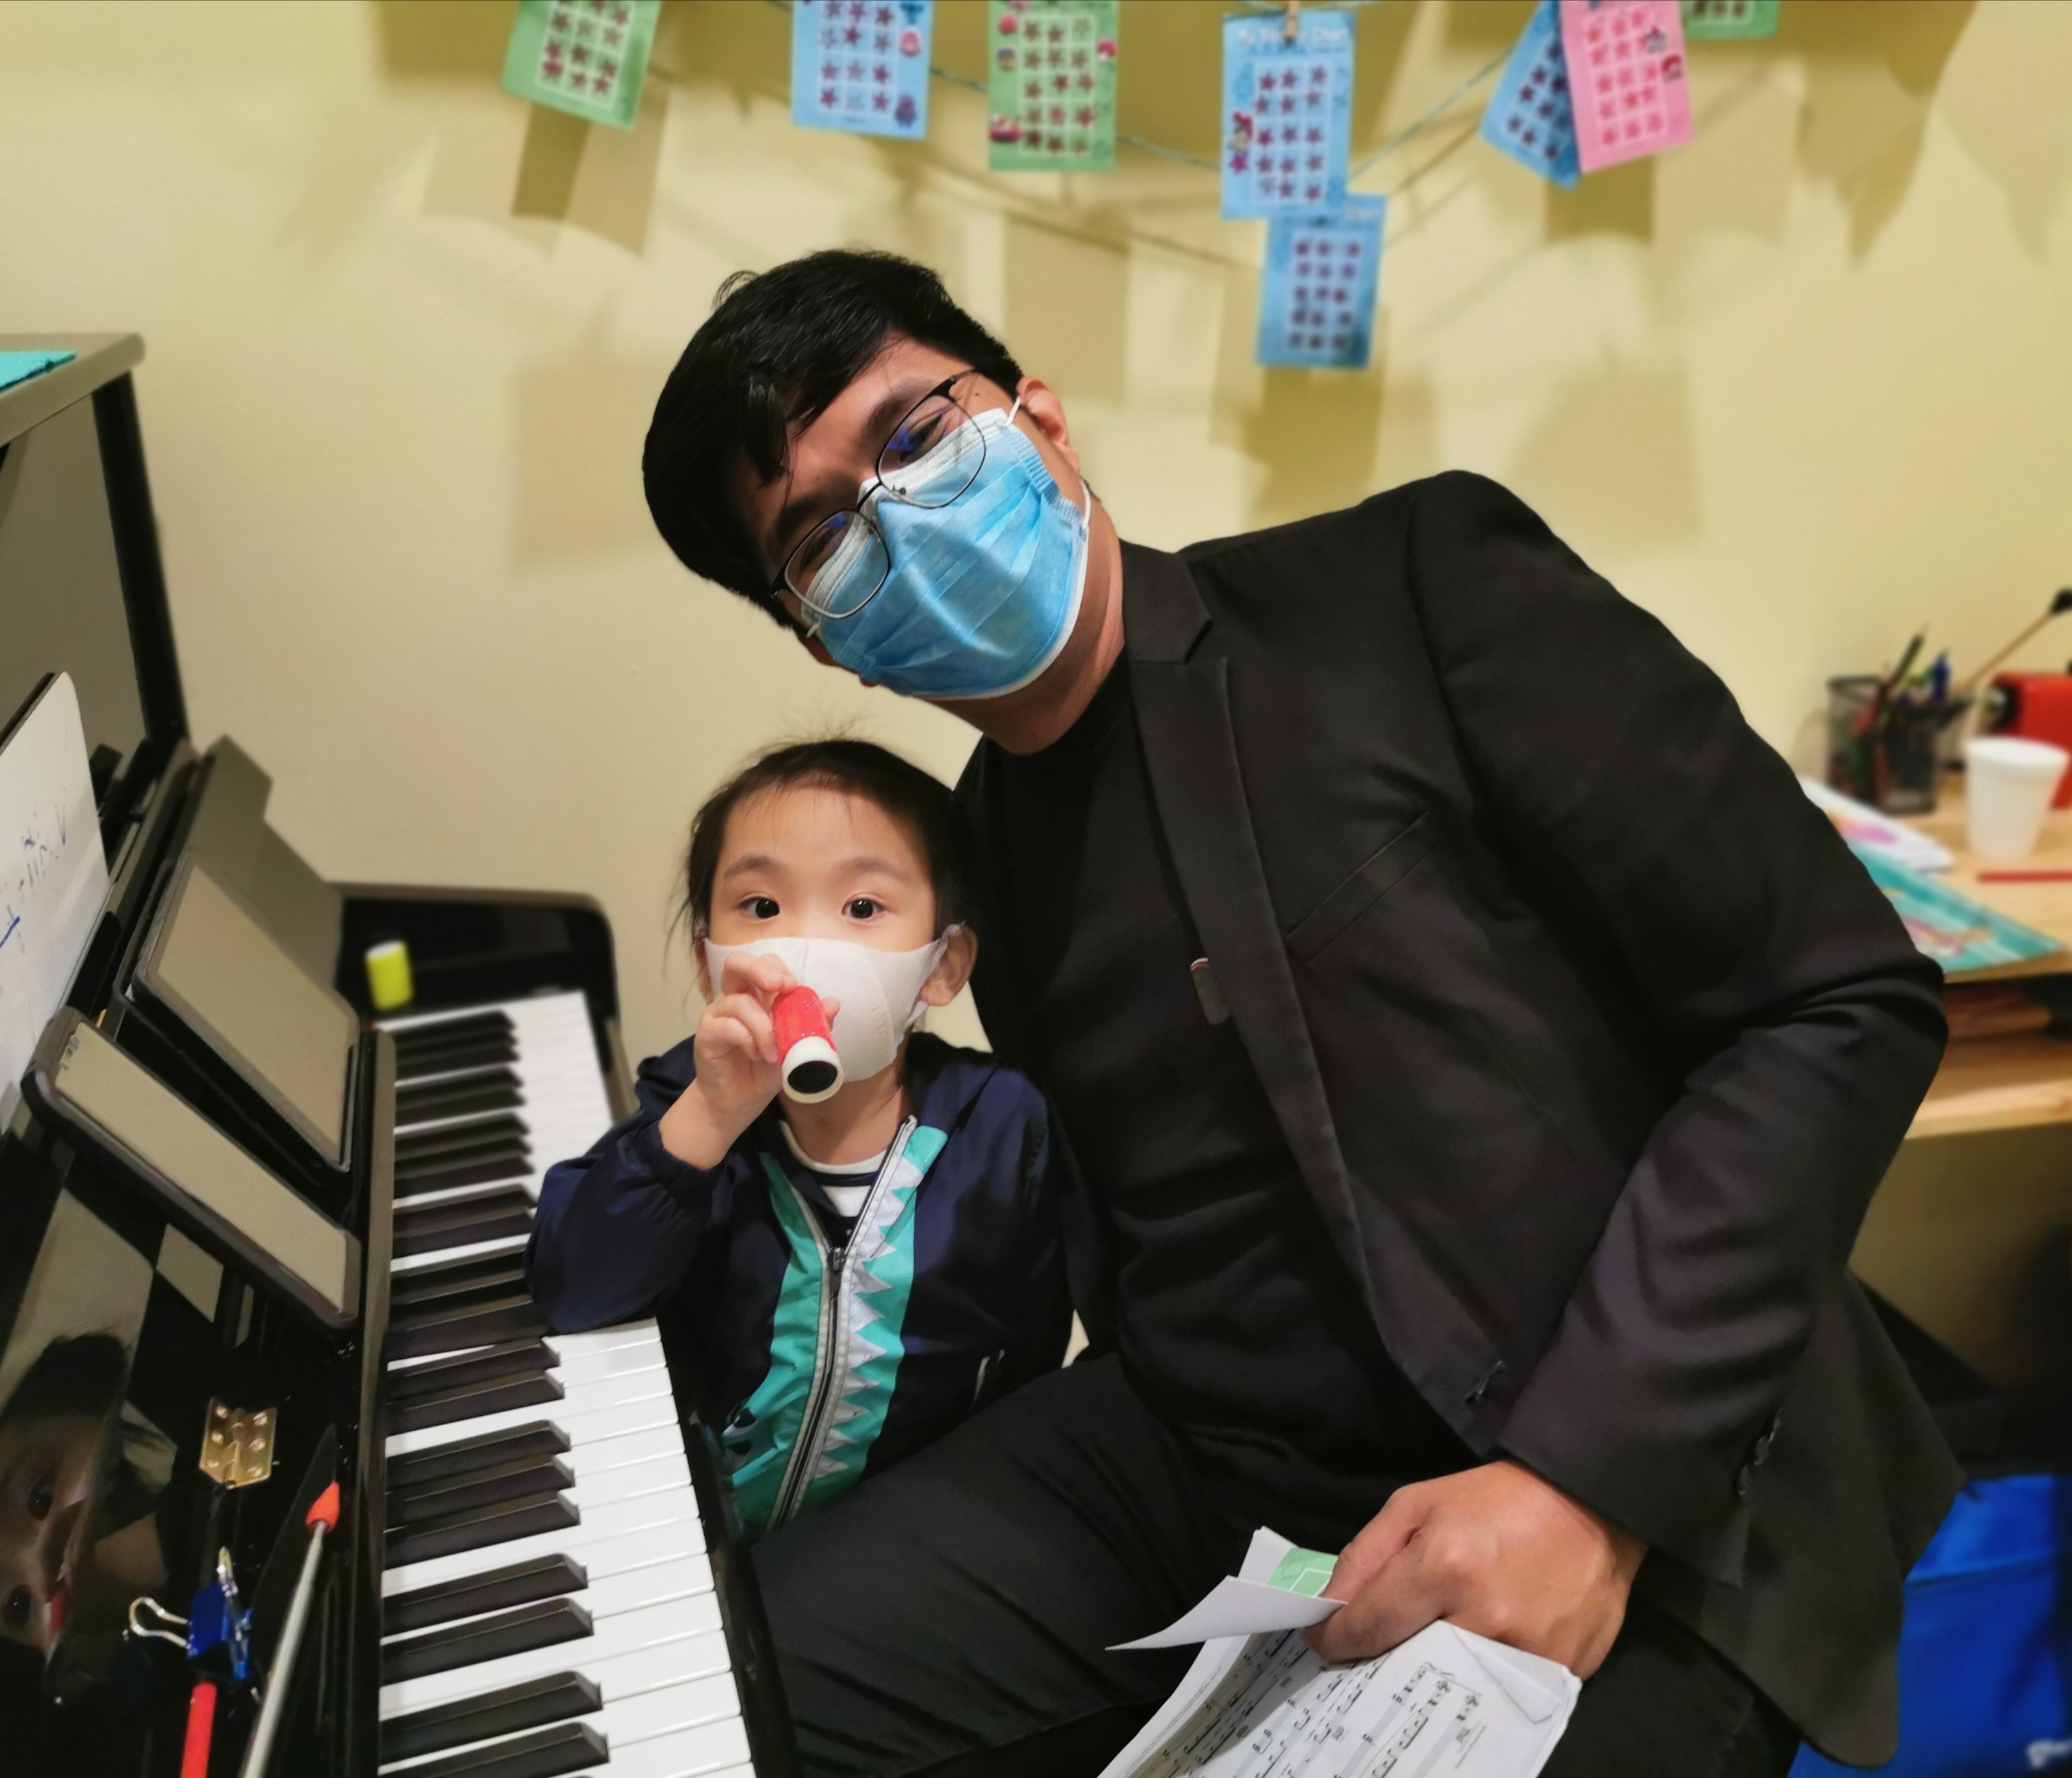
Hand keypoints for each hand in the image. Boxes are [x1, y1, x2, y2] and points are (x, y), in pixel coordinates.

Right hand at [658, 952, 838, 1166]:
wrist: (740, 1101)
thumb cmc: (765, 1069)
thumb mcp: (795, 1047)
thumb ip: (812, 1025)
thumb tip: (834, 1003)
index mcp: (756, 994)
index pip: (764, 965)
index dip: (778, 969)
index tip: (793, 986)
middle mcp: (734, 997)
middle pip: (737, 963)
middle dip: (760, 970)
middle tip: (780, 987)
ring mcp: (717, 1014)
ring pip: (739, 1001)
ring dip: (764, 1027)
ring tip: (773, 1053)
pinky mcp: (706, 1035)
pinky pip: (727, 1026)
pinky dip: (748, 1039)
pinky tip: (756, 1055)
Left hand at [1306, 1460, 1643, 1677]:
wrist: (1590, 1502)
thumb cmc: (1497, 1498)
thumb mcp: (1417, 1502)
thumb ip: (1366, 1554)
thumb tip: (1329, 1604)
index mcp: (1444, 1566)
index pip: (1371, 1625)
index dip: (1337, 1639)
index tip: (1323, 1642)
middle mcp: (1485, 1617)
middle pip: (1408, 1662)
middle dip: (1385, 1655)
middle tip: (1379, 1643)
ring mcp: (1527, 1651)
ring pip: (1455, 1681)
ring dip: (1435, 1666)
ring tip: (1432, 1640)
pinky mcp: (1562, 1669)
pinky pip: (1504, 1686)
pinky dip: (1484, 1671)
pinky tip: (1485, 1642)